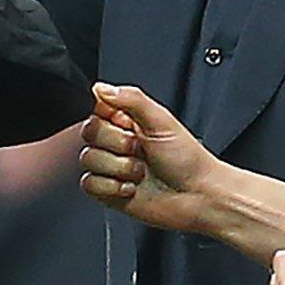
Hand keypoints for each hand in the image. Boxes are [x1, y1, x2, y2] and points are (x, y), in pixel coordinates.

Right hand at [78, 82, 221, 231]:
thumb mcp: (161, 120)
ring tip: (140, 172)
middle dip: (117, 144)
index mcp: (129, 121)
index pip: (98, 108)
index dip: (110, 119)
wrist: (197, 197)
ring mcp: (112, 167)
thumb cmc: (188, 160)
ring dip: (118, 168)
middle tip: (140, 150)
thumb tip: (101, 87)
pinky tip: (131, 188)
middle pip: (89, 133)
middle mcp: (118, 142)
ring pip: (87, 159)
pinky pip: (88, 184)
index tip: (130, 126)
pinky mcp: (108, 191)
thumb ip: (131, 99)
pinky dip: (110, 188)